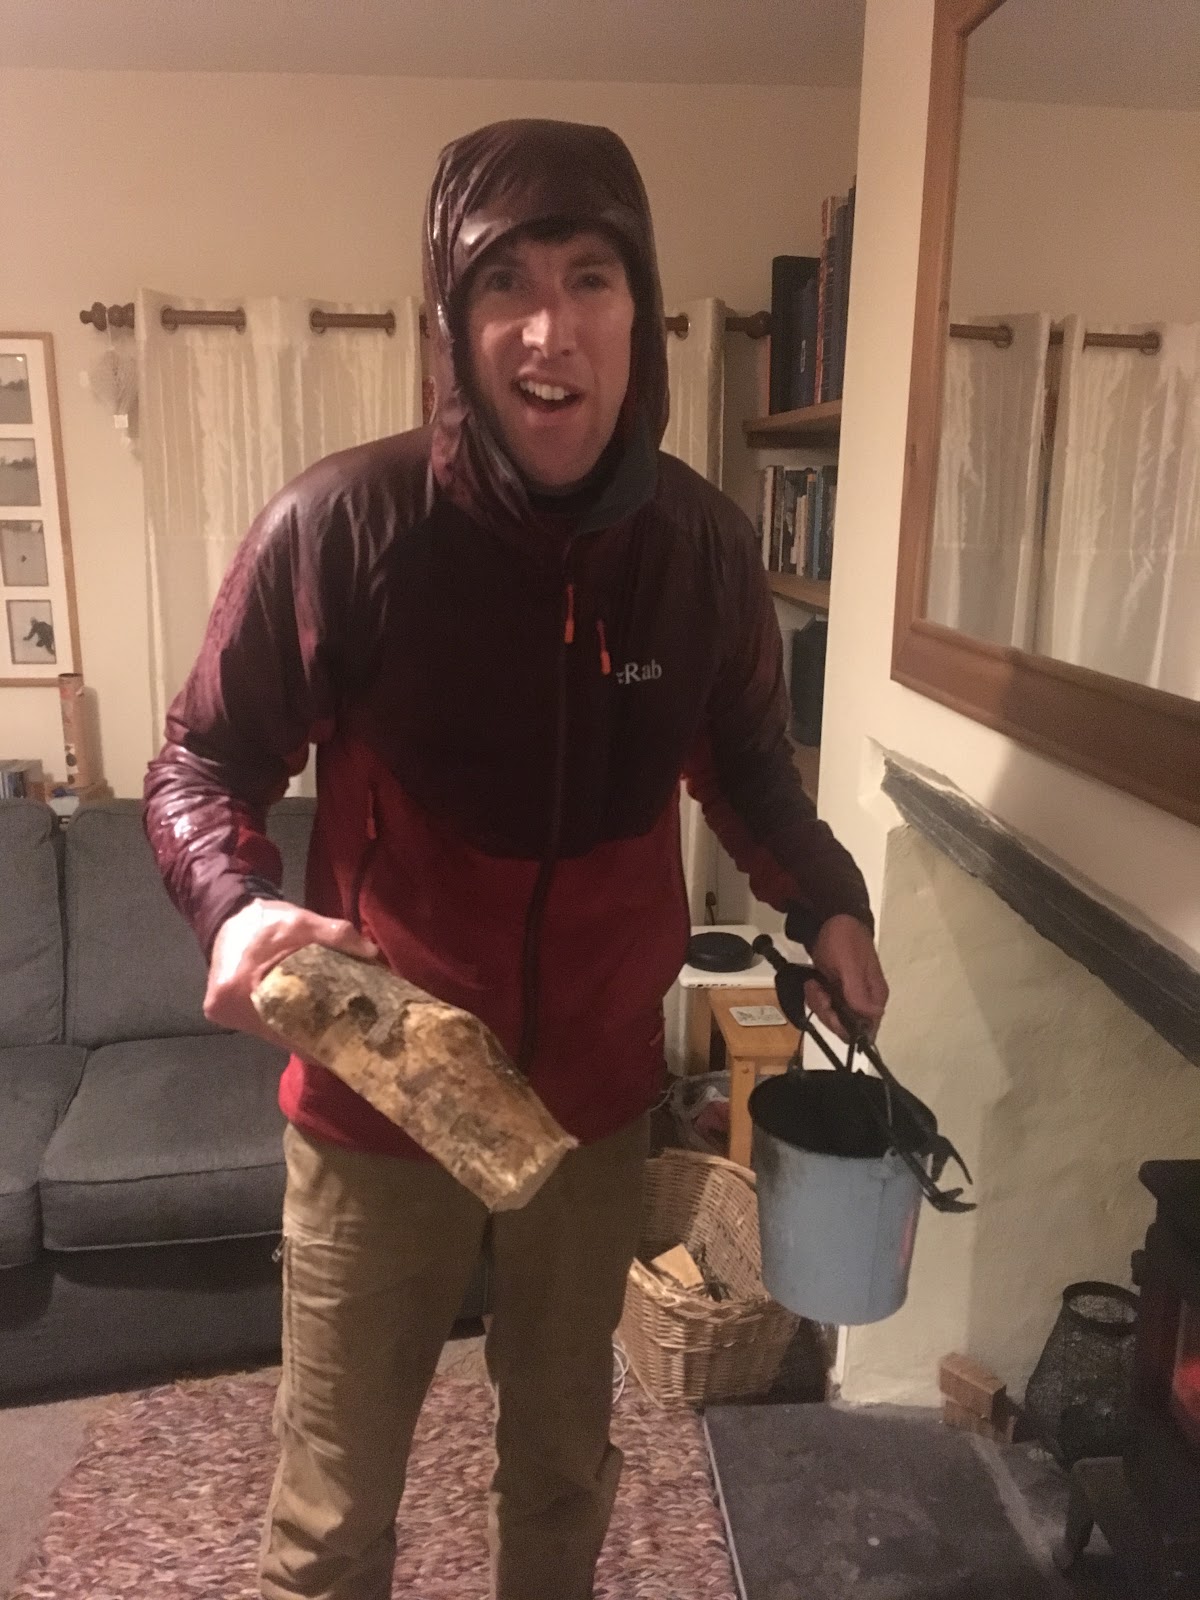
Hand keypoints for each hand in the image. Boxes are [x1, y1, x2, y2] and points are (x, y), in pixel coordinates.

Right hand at [205, 898, 377, 1047]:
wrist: (230, 915)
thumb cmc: (263, 921)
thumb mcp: (302, 921)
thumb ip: (336, 934)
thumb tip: (370, 952)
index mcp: (235, 992)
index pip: (282, 1028)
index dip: (316, 1037)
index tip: (345, 1043)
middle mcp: (226, 1010)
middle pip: (280, 1034)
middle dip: (313, 1035)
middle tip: (347, 1036)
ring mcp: (227, 1014)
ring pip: (275, 1032)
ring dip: (302, 1030)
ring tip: (337, 1031)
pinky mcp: (232, 1012)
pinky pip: (269, 1024)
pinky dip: (290, 1022)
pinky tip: (315, 1021)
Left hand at [806, 914, 888, 1043]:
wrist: (830, 918)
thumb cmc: (843, 940)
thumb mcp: (849, 967)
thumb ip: (858, 994)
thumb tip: (873, 1018)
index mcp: (875, 997)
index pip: (865, 1029)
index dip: (844, 1026)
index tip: (829, 1010)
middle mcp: (865, 1000)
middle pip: (846, 1025)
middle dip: (826, 1011)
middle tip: (818, 990)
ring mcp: (850, 995)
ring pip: (832, 1015)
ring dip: (818, 1001)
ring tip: (814, 982)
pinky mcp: (836, 989)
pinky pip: (825, 1003)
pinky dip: (815, 995)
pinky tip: (813, 980)